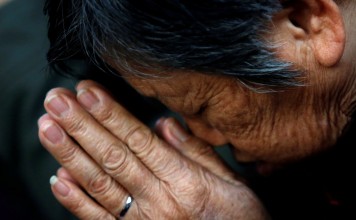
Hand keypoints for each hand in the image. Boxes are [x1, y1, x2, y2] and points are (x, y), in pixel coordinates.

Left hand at [38, 80, 267, 218]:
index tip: (88, 93)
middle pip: (113, 157)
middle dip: (82, 126)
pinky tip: (57, 179)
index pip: (140, 141)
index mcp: (185, 181)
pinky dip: (75, 201)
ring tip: (47, 128)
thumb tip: (164, 124)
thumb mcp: (232, 182)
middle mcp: (159, 200)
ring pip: (99, 184)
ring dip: (70, 155)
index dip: (111, 115)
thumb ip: (197, 152)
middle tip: (56, 101)